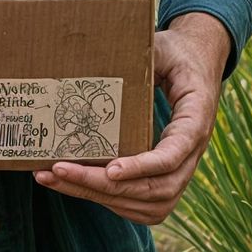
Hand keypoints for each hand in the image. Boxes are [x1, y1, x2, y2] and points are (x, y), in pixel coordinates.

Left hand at [32, 13, 229, 224]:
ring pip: (148, 204)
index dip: (142, 166)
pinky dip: (110, 201)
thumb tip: (96, 51)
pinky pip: (143, 205)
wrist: (196, 64)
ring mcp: (182, 169)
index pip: (173, 155)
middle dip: (104, 186)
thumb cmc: (176, 54)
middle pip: (156, 189)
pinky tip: (76, 186)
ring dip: (100, 197)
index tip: (111, 170)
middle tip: (58, 171)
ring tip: (55, 178)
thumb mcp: (161, 45)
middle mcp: (192, 152)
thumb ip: (139, 53)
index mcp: (196, 118)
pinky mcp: (167, 178)